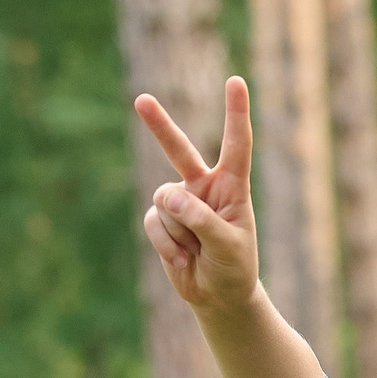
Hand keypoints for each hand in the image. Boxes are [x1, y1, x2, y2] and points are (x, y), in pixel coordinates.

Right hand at [133, 79, 258, 312]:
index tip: (235, 81)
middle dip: (159, 126)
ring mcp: (180, 202)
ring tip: (197, 251)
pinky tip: (182, 258)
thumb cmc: (234, 268)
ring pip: (165, 202)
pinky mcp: (161, 220)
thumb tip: (168, 198)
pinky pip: (153, 223)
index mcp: (233, 186)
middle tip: (140, 100)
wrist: (218, 296)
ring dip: (178, 232)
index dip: (235, 113)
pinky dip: (166, 244)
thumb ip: (202, 220)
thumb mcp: (228, 246)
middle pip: (179, 150)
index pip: (236, 144)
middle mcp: (204, 186)